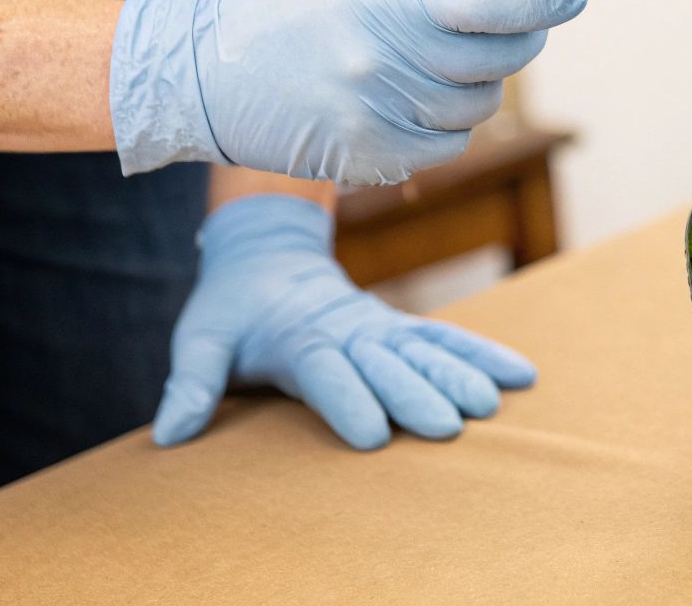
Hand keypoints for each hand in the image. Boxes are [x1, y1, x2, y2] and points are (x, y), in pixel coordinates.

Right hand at [109, 0, 585, 185]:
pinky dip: (445, 119)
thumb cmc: (288, 0)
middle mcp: (383, 62)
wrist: (200, 75)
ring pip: (482, 104)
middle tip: (512, 18)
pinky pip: (448, 143)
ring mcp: (378, 118)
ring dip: (481, 80)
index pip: (495, 3)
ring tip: (439, 55)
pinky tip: (409, 93)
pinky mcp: (372, 160)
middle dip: (522, 34)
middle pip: (502, 57)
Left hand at [152, 194, 537, 449]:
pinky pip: (447, 338)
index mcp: (299, 338)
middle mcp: (348, 331)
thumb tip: (170, 435)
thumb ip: (191, 385)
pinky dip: (483, 354)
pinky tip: (521, 375)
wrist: (267, 256)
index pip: (327, 371)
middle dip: (419, 393)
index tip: (374, 435)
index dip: (349, 400)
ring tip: (492, 403)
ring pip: (427, 348)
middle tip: (450, 426)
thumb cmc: (230, 311)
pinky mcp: (400, 328)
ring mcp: (381, 327)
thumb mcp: (200, 340)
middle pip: (387, 364)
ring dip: (460, 374)